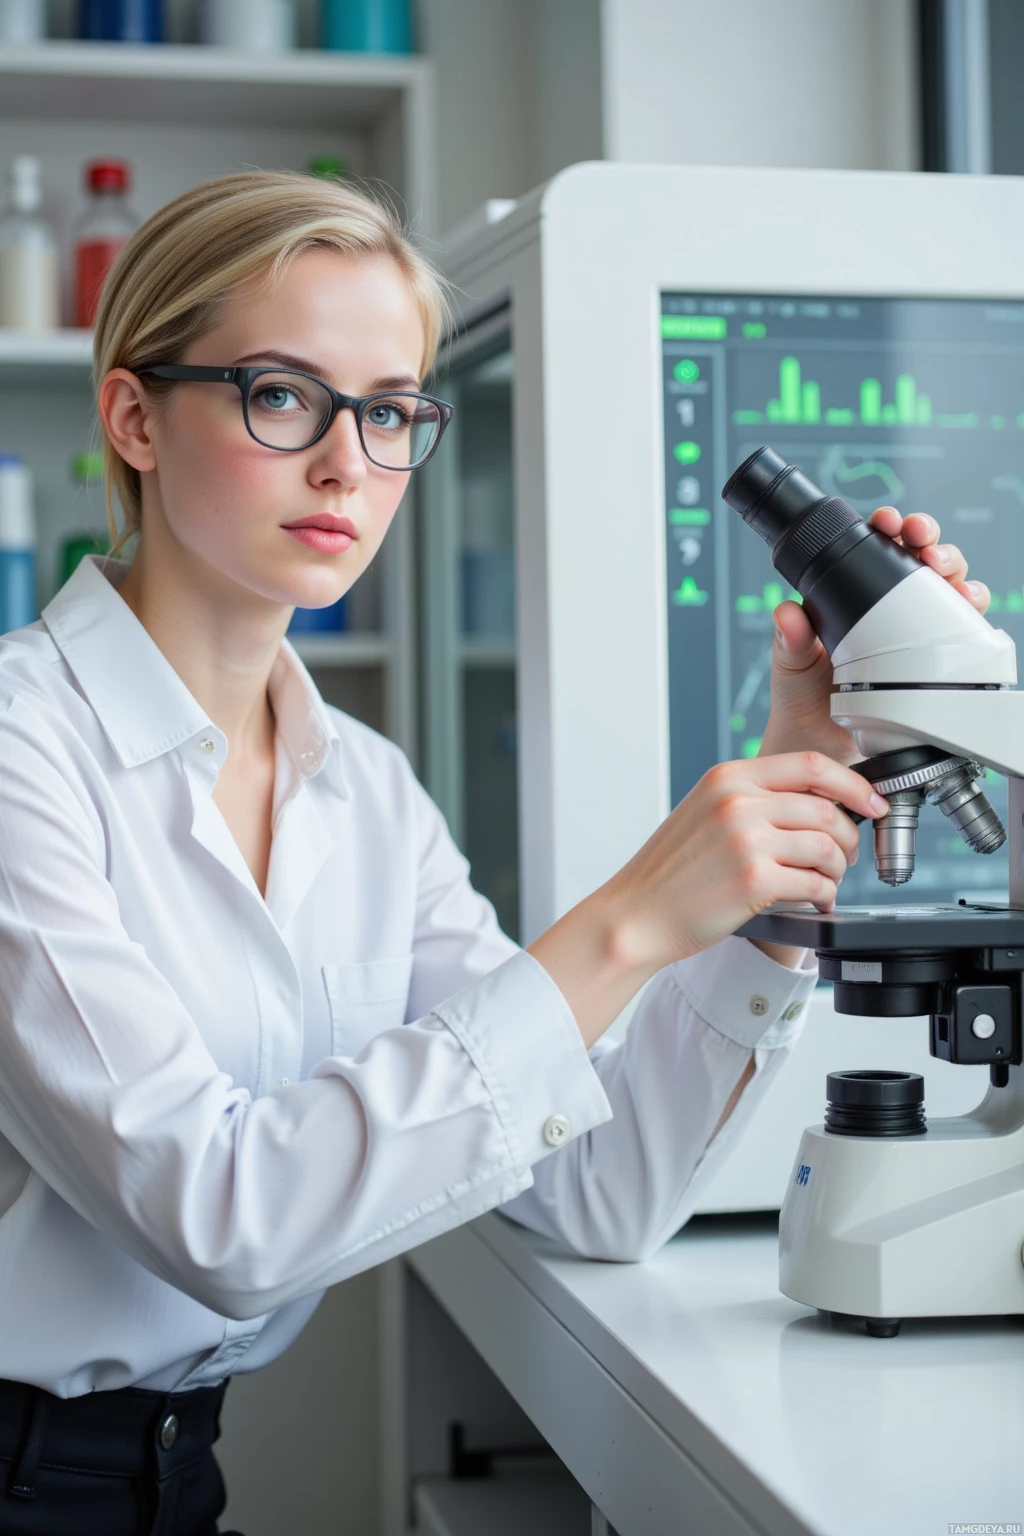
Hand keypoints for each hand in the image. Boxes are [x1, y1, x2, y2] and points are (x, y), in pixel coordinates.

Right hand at [602, 751, 886, 969]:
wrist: (636, 914)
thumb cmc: (670, 872)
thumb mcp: (705, 812)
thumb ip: (752, 798)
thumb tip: (817, 803)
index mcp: (728, 777)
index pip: (811, 764)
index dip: (853, 783)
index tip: (871, 801)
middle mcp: (738, 802)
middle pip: (826, 807)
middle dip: (848, 835)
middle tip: (845, 855)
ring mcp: (746, 840)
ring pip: (827, 846)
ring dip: (838, 869)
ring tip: (826, 882)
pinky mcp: (754, 880)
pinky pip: (815, 882)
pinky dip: (825, 895)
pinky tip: (815, 901)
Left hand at [759, 510, 991, 763]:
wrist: (821, 737)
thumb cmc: (802, 692)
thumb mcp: (789, 661)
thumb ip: (788, 638)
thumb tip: (787, 613)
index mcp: (851, 591)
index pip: (874, 545)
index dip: (886, 526)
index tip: (885, 523)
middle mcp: (887, 603)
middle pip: (917, 553)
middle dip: (926, 536)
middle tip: (920, 540)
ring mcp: (913, 626)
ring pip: (945, 580)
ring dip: (952, 565)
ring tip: (942, 569)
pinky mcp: (933, 653)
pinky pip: (960, 622)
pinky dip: (969, 606)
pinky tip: (965, 604)